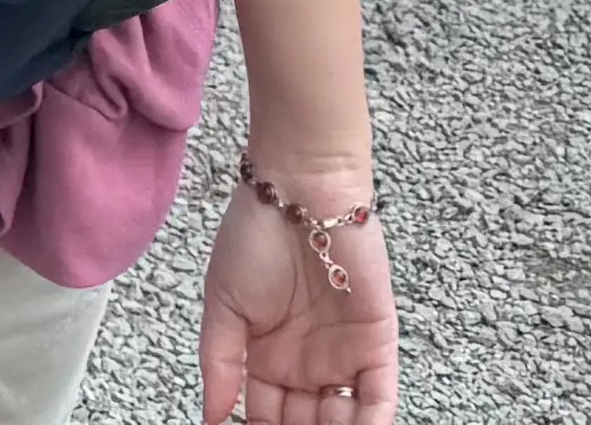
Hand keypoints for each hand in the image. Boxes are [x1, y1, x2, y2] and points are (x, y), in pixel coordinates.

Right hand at [204, 166, 395, 420]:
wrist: (298, 190)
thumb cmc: (254, 236)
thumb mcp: (223, 303)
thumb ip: (220, 364)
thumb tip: (211, 418)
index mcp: (268, 358)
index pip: (265, 417)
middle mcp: (307, 365)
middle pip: (303, 424)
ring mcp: (343, 357)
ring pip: (342, 420)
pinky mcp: (377, 346)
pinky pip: (378, 399)